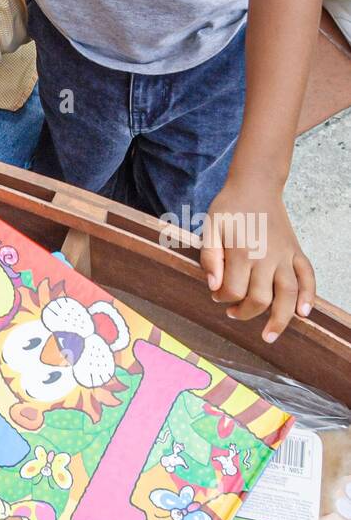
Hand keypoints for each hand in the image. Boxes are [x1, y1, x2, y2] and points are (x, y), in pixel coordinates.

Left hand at [201, 176, 314, 341]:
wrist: (256, 184)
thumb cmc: (230, 207)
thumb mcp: (210, 226)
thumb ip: (210, 257)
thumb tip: (214, 286)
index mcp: (242, 251)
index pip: (234, 290)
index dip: (222, 297)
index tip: (216, 294)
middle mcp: (267, 256)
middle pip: (260, 299)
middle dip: (245, 312)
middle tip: (233, 312)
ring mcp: (285, 255)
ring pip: (289, 294)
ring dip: (281, 319)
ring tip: (269, 335)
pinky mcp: (296, 251)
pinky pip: (308, 276)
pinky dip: (309, 295)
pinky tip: (303, 313)